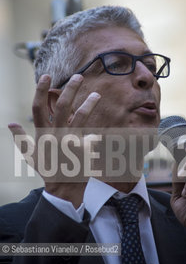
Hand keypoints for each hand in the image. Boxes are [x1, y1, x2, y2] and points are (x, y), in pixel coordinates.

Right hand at [9, 74, 100, 207]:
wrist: (64, 187)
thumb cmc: (47, 169)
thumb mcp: (30, 155)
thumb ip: (21, 139)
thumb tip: (10, 123)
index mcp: (42, 134)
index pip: (38, 108)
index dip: (40, 91)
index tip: (46, 76)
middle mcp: (55, 135)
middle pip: (62, 107)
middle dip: (70, 89)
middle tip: (79, 76)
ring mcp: (70, 142)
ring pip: (81, 117)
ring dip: (89, 103)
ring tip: (97, 94)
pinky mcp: (83, 149)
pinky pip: (92, 136)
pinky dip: (95, 136)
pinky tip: (98, 137)